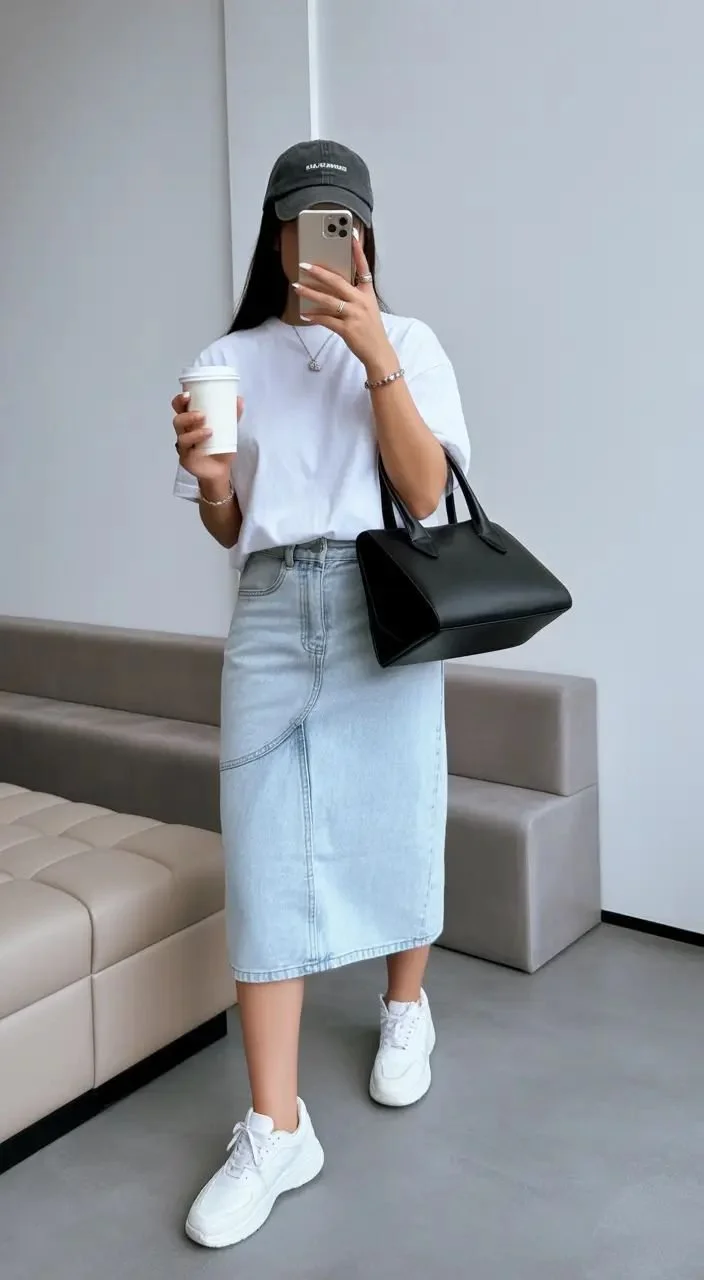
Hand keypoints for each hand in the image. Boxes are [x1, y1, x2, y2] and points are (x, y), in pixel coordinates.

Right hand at [172, 392, 243, 490]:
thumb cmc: (220, 447)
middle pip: (177, 420)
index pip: (179, 408)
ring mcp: (183, 446)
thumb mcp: (228, 429)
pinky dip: (196, 441)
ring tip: (209, 430)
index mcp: (191, 422)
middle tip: (201, 414)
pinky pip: (186, 449)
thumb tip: (239, 398)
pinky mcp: (185, 458)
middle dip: (187, 415)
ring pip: (181, 434)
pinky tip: (207, 437)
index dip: (179, 400)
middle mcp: (184, 432)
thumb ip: (233, 415)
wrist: (220, 470)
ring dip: (194, 430)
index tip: (187, 394)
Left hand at [293, 234, 395, 375]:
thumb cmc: (371, 330)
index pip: (363, 267)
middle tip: (304, 265)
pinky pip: (326, 320)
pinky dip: (313, 316)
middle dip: (319, 272)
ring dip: (309, 292)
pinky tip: (304, 314)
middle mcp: (361, 301)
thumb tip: (331, 286)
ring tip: (296, 286)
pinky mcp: (347, 329)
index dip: (358, 251)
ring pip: (327, 300)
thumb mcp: (368, 308)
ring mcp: (354, 315)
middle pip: (337, 281)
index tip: (351, 235)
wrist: (378, 352)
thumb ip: (354, 295)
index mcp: (367, 293)